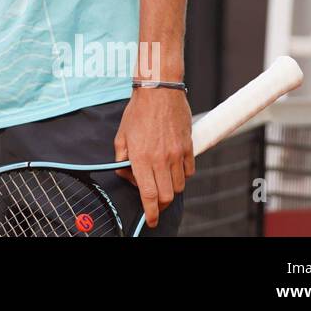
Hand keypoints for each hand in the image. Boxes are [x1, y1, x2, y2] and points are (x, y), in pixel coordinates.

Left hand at [113, 87, 192, 229]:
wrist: (159, 90)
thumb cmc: (138, 110)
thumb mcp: (121, 134)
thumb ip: (121, 158)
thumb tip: (125, 173)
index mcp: (141, 157)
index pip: (148, 194)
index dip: (150, 212)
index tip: (151, 220)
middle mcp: (161, 159)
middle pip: (166, 195)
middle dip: (160, 204)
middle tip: (154, 201)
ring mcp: (177, 154)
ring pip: (178, 186)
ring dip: (170, 188)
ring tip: (161, 178)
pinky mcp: (188, 147)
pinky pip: (189, 171)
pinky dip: (182, 175)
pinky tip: (173, 167)